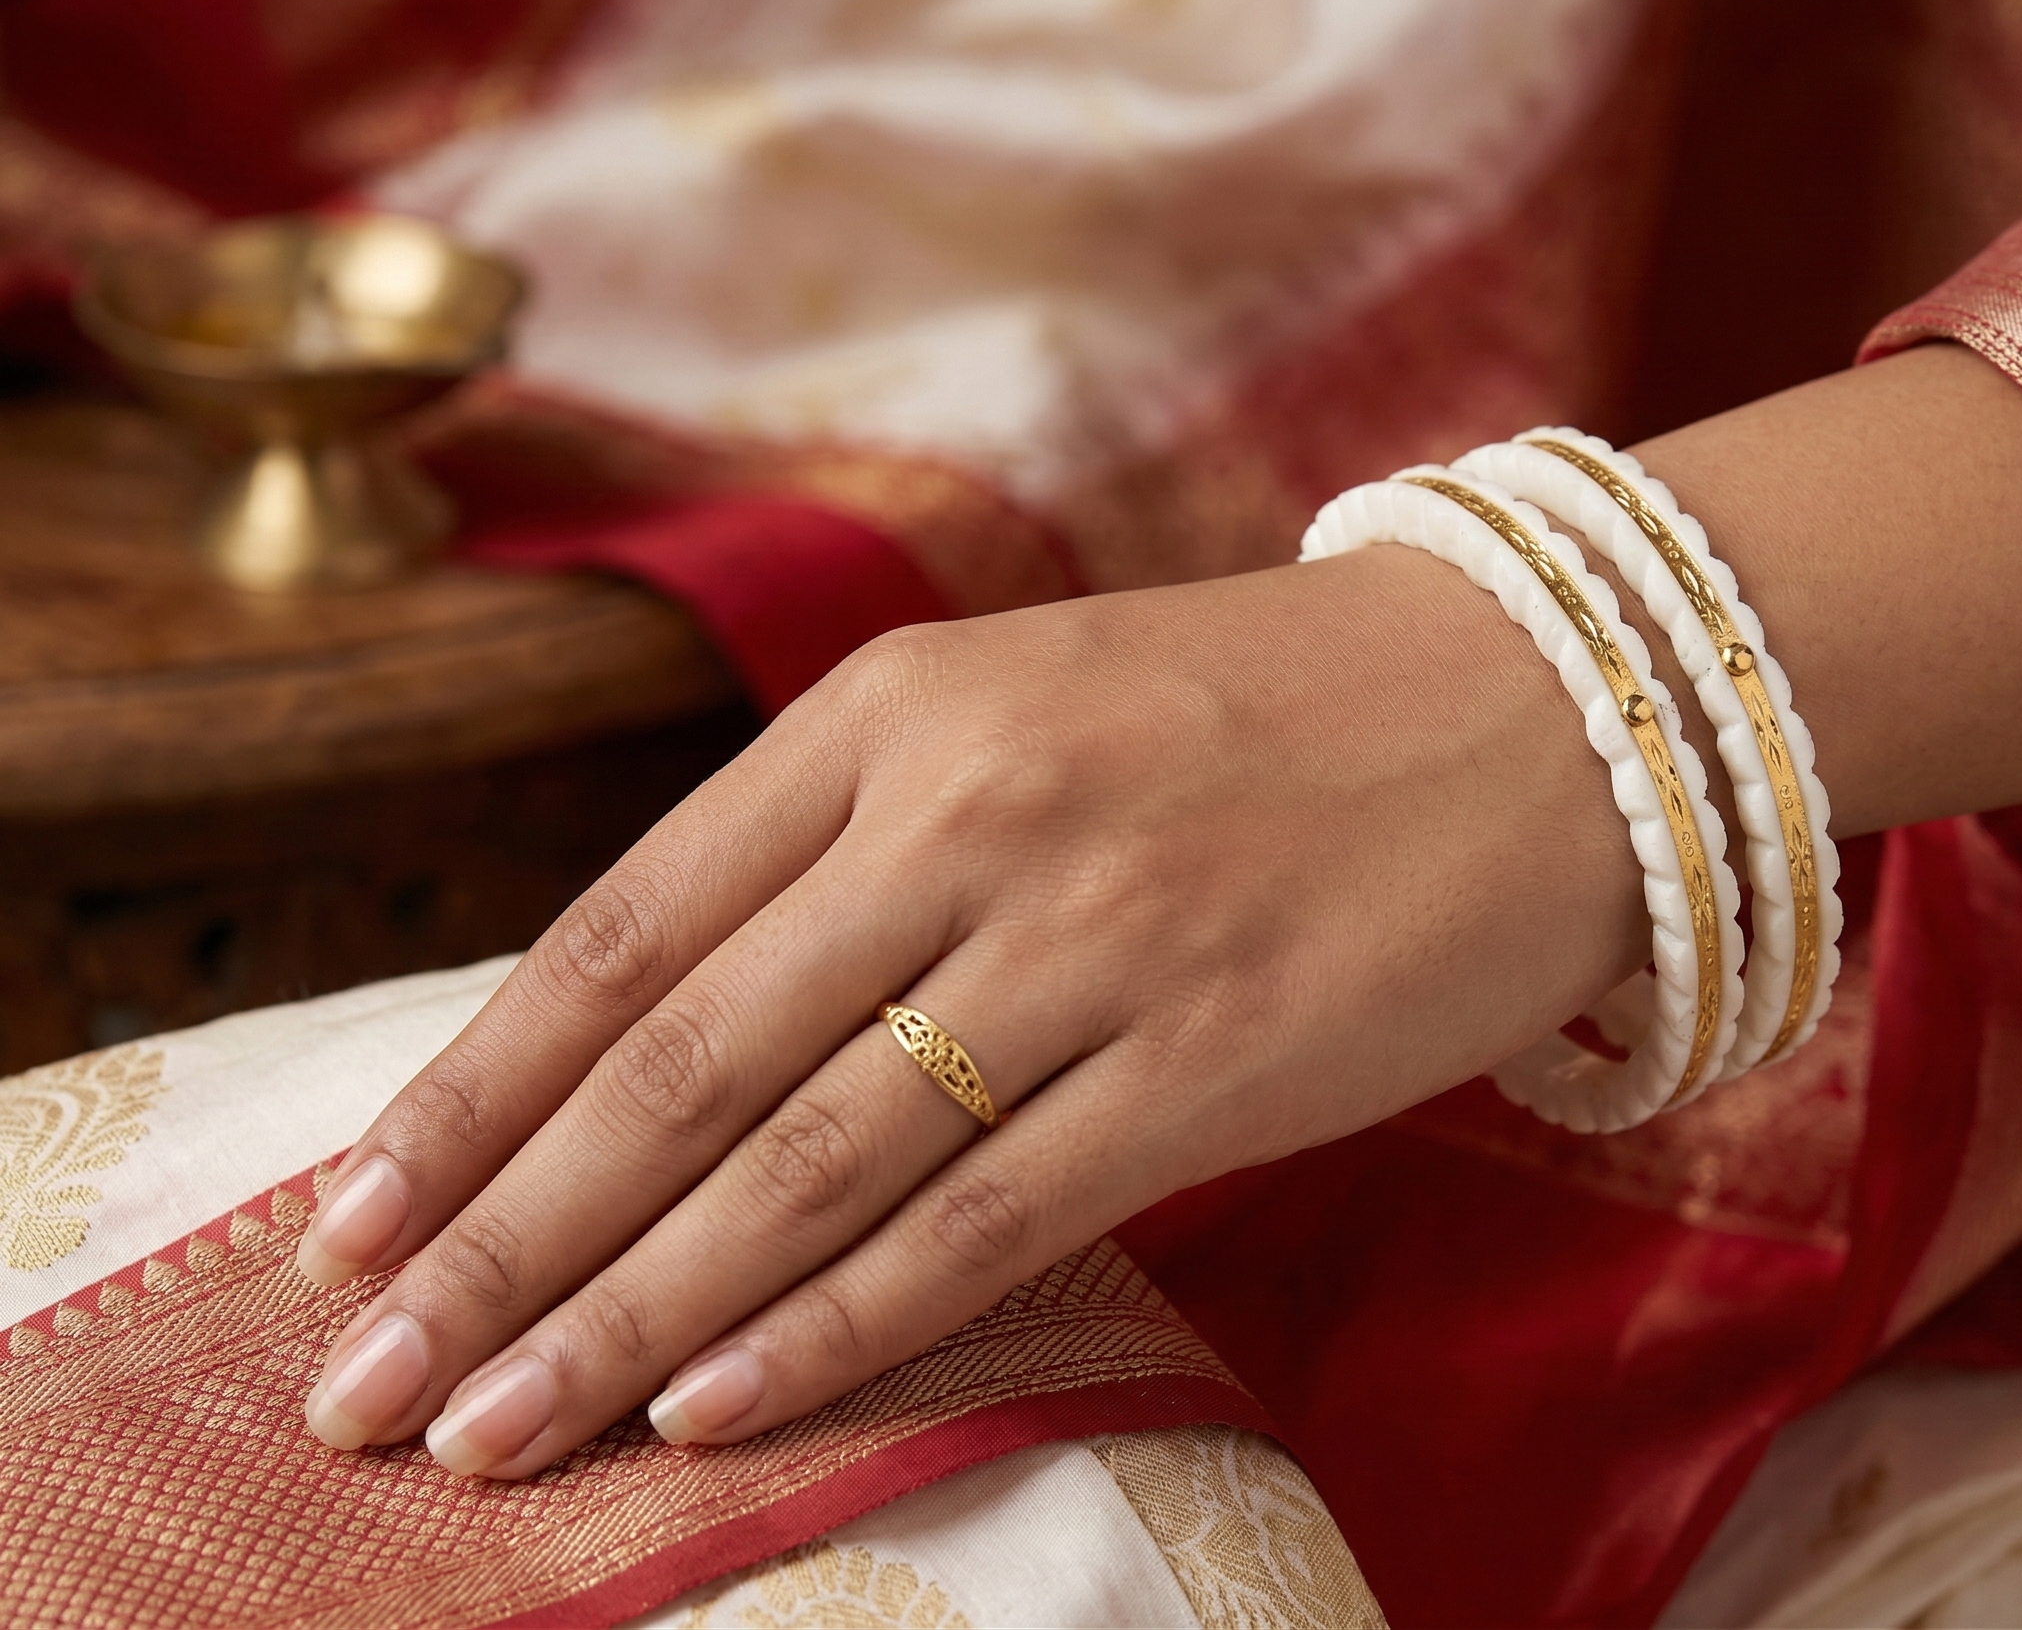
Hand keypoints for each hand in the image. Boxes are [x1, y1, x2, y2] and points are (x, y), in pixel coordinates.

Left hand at [293, 544, 1648, 1476]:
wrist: (1553, 703)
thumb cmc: (1266, 719)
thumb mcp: (1025, 710)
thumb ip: (850, 846)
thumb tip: (656, 1053)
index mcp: (897, 709)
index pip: (625, 930)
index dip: (473, 1096)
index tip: (353, 1226)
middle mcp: (974, 811)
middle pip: (680, 1066)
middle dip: (501, 1244)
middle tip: (364, 1388)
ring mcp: (1098, 936)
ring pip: (809, 1161)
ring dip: (630, 1317)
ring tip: (490, 1433)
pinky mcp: (1218, 1058)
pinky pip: (986, 1222)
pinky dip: (836, 1326)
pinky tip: (715, 1408)